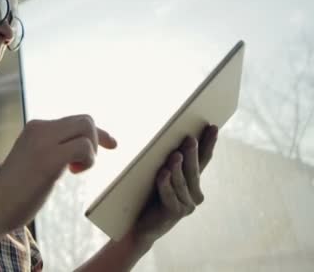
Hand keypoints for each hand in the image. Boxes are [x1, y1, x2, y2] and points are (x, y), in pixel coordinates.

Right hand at [0, 115, 116, 231]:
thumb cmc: (15, 191)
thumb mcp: (34, 159)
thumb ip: (53, 149)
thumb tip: (79, 148)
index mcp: (35, 128)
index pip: (75, 120)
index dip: (97, 133)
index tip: (112, 145)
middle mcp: (40, 128)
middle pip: (85, 120)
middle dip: (97, 140)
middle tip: (87, 164)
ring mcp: (44, 141)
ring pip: (87, 128)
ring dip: (91, 152)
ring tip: (75, 170)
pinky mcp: (49, 158)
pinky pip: (84, 147)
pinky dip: (88, 161)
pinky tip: (74, 173)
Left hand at [130, 124, 217, 248]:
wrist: (139, 226)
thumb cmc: (149, 197)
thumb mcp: (161, 177)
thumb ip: (169, 163)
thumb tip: (169, 139)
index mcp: (193, 183)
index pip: (204, 160)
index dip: (208, 144)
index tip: (212, 127)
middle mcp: (194, 194)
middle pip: (194, 170)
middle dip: (192, 153)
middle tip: (190, 139)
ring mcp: (187, 205)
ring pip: (181, 182)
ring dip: (178, 168)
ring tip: (175, 155)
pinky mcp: (175, 213)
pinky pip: (169, 194)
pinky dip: (165, 183)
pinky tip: (162, 173)